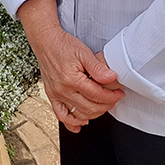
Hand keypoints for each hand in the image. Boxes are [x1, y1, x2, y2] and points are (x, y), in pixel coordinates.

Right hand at [18, 0, 125, 132]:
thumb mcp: (84, 52)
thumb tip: (112, 77)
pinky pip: (61, 115)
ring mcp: (56, 94)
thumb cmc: (63, 45)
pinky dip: (71, 122)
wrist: (45, 41)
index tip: (119, 94)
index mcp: (72, 79)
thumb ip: (98, 67)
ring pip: (78, 114)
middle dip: (106, 106)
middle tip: (114, 99)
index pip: (97, 95)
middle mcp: (63, 90)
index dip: (111, 97)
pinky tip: (81, 122)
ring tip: (102, 106)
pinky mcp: (52, 96)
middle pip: (90, 108)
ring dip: (94, 114)